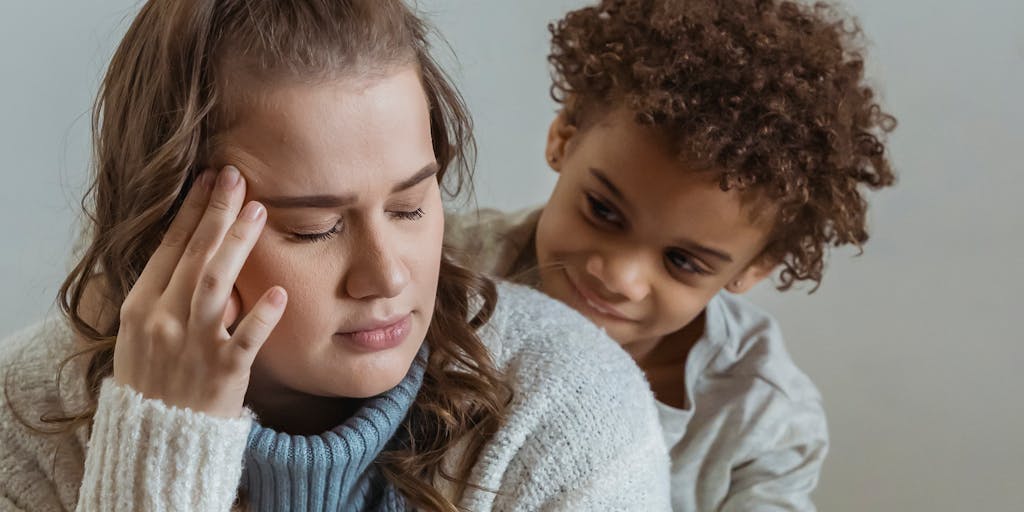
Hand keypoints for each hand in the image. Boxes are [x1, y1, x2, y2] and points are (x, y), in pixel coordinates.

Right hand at [113, 166, 286, 417]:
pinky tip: (279, 293)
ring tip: (259, 212)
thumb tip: (194, 244)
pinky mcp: (223, 372)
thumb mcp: (142, 332)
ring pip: (215, 286)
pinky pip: (245, 340)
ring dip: (237, 246)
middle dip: (216, 213)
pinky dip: (262, 316)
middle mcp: (164, 321)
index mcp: (140, 307)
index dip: (190, 210)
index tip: (210, 177)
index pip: (169, 248)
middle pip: (194, 256)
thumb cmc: (156, 378)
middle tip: (238, 177)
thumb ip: (165, 291)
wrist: (158, 437)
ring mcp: (194, 345)